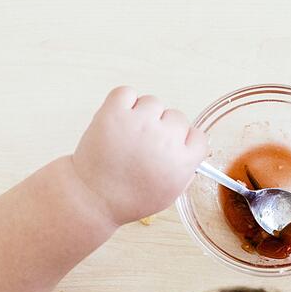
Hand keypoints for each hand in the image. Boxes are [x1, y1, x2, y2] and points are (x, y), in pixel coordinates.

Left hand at [72, 86, 207, 224]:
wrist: (92, 198)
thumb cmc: (129, 199)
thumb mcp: (169, 194)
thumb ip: (185, 170)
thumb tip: (191, 148)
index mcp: (182, 161)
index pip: (198, 137)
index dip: (184, 141)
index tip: (173, 146)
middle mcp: (164, 139)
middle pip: (177, 117)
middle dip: (163, 128)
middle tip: (145, 144)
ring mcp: (139, 123)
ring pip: (153, 102)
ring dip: (143, 114)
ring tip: (128, 134)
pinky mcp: (114, 112)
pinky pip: (127, 92)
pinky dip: (123, 102)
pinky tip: (119, 120)